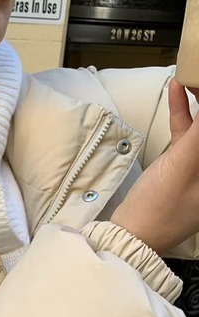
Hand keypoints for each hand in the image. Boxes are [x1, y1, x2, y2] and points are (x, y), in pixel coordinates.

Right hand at [110, 80, 198, 255]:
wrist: (129, 234)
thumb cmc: (157, 209)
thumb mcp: (184, 164)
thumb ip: (198, 131)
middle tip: (196, 76)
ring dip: (196, 101)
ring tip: (189, 78)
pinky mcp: (182, 165)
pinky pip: (188, 133)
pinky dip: (182, 113)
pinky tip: (176, 92)